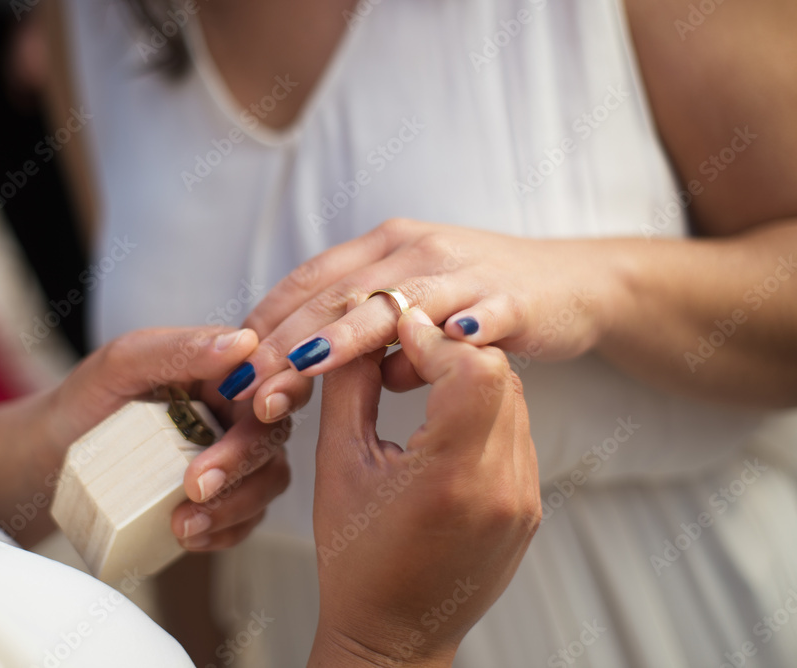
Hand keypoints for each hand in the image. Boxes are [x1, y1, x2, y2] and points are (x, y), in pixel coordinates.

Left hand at [48, 327, 292, 550]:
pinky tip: (190, 535)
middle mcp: (239, 411)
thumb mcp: (123, 362)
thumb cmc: (90, 398)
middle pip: (274, 433)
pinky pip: (247, 519)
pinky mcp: (225, 498)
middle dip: (243, 460)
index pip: (275, 374)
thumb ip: (180, 349)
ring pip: (269, 480)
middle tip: (196, 483)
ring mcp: (235, 456)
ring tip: (185, 523)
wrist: (54, 454)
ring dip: (236, 505)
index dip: (283, 390)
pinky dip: (225, 532)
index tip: (261, 409)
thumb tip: (242, 344)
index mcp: (227, 368)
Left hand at [219, 219, 616, 417]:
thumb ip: (375, 340)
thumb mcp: (415, 313)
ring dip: (346, 336)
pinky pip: (480, 313)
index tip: (226, 367)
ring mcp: (461, 271)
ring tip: (303, 367)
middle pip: (337, 296)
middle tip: (247, 386)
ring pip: (394, 302)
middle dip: (286, 342)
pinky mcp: (510, 296)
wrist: (571, 283)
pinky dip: (458, 329)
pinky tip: (438, 348)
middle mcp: (413, 251)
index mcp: (382, 250)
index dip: (264, 323)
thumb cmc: (479, 301)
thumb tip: (347, 378)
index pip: (308, 283)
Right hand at [308, 309, 540, 667]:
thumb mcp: (338, 465)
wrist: (393, 635)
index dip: (436, 341)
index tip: (401, 337)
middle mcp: (501, 487)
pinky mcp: (529, 505)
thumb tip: (362, 331)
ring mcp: (523, 498)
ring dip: (470, 379)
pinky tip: (444, 425)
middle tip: (407, 360)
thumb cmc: (356, 560)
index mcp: (451, 478)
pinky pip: (516, 432)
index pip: (474, 370)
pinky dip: (483, 412)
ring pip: (513, 398)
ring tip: (422, 388)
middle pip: (500, 376)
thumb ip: (349, 388)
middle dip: (452, 353)